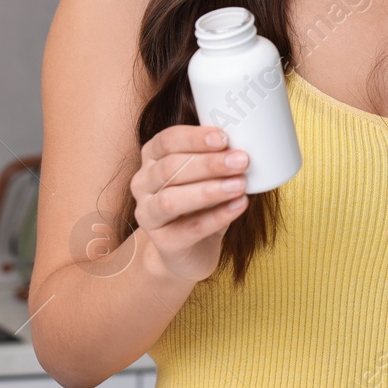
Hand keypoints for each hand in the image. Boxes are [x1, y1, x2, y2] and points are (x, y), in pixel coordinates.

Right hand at [131, 125, 248, 281]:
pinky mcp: (162, 241)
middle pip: (171, 168)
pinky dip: (217, 216)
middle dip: (208, 164)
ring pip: (172, 199)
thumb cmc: (203, 202)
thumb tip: (244, 145)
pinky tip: (239, 206)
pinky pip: (189, 228)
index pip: (167, 141)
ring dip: (210, 190)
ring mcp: (147, 214)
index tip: (224, 138)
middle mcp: (143, 183)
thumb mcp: (208, 175)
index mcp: (152, 157)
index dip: (194, 138)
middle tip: (241, 161)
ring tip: (240, 185)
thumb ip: (218, 158)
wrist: (193, 249)